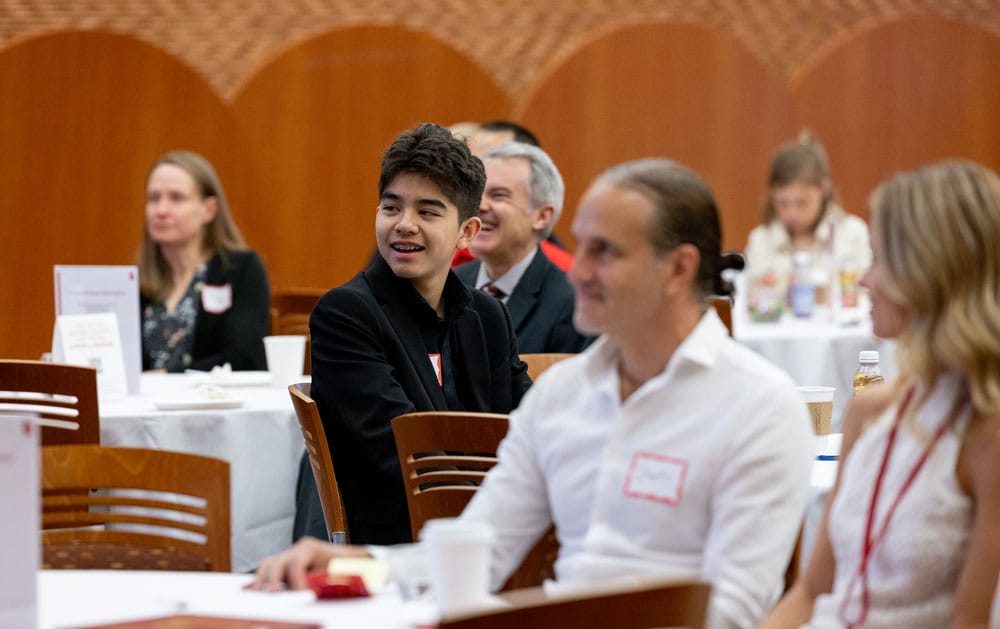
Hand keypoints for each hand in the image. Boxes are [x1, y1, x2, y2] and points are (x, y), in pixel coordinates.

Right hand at [245, 536, 370, 591]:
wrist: (348, 559)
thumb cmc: (344, 564)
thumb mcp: (338, 570)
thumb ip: (324, 579)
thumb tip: (314, 591)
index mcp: (309, 548)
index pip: (296, 563)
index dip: (296, 580)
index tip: (300, 594)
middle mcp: (294, 551)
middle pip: (276, 563)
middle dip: (273, 581)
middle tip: (275, 597)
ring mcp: (286, 558)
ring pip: (267, 565)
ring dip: (261, 581)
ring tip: (259, 596)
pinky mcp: (282, 568)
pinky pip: (266, 573)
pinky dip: (258, 582)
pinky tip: (249, 590)